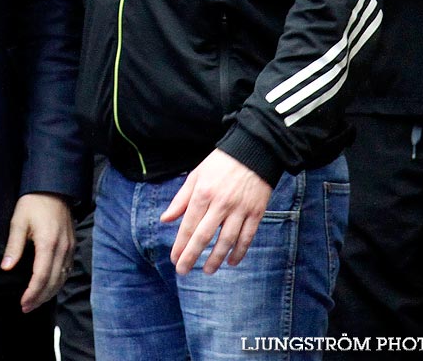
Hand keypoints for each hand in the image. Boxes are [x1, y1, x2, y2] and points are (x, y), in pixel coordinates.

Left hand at [1, 192, 74, 312]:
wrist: (53, 187)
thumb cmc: (33, 202)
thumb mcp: (19, 220)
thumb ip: (14, 246)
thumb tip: (6, 268)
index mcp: (48, 243)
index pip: (42, 276)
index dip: (33, 293)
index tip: (23, 303)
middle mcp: (62, 248)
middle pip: (54, 282)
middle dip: (40, 298)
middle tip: (26, 307)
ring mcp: (69, 247)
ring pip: (63, 278)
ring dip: (50, 292)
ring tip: (36, 301)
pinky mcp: (72, 244)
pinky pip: (68, 269)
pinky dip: (59, 281)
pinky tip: (50, 285)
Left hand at [160, 149, 271, 275]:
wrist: (253, 152)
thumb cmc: (220, 164)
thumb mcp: (196, 175)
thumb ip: (181, 199)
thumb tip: (166, 219)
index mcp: (203, 193)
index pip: (189, 225)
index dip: (180, 244)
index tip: (174, 259)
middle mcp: (220, 203)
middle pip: (204, 236)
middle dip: (192, 256)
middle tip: (183, 271)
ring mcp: (240, 209)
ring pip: (226, 241)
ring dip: (215, 259)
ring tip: (207, 271)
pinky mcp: (256, 213)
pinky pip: (247, 237)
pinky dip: (239, 252)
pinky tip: (231, 261)